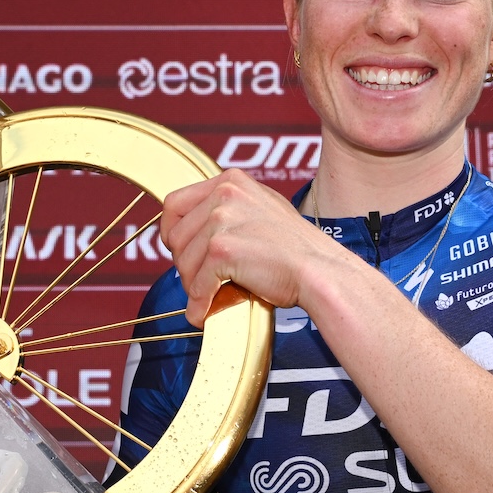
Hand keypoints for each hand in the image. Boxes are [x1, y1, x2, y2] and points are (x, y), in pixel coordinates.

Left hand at [162, 169, 341, 325]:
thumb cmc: (297, 248)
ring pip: (183, 262)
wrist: (320, 271)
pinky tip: (205, 312)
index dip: (172, 232)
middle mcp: (224, 194)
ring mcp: (222, 220)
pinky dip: (199, 303)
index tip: (180, 250)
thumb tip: (197, 227)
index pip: (174, 203)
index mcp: (231, 181)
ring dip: (193, 286)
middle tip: (201, 280)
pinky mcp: (222, 250)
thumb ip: (230, 210)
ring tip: (211, 295)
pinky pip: (196, 284)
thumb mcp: (262, 208)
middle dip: (184, 264)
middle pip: (175, 236)